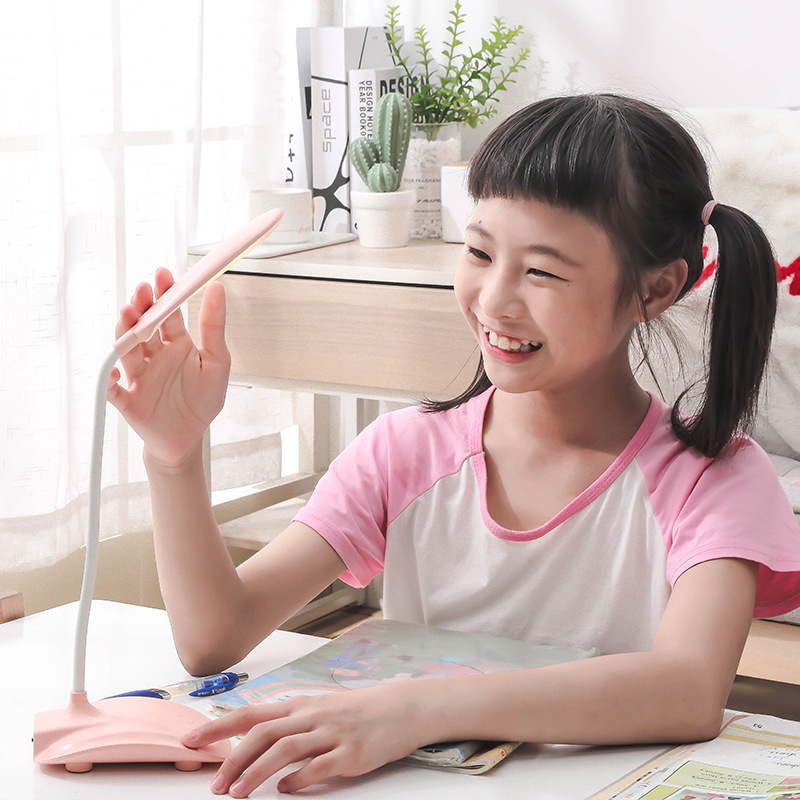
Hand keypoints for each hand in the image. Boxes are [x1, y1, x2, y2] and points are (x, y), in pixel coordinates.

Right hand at [107, 268, 230, 468]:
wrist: (190, 438)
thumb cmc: (203, 400)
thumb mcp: (218, 361)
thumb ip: (214, 327)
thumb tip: (217, 289)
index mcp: (177, 344)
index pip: (168, 315)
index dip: (165, 295)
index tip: (164, 275)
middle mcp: (154, 356)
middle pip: (143, 327)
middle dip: (141, 307)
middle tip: (143, 290)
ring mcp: (139, 377)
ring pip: (127, 351)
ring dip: (125, 334)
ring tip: (128, 316)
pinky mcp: (129, 401)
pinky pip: (113, 390)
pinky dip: (109, 381)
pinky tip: (112, 371)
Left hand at [183, 684, 430, 794]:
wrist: (402, 708)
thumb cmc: (356, 711)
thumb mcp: (318, 709)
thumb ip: (287, 723)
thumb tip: (250, 742)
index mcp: (300, 704)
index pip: (250, 714)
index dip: (218, 727)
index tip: (190, 741)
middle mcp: (311, 715)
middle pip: (263, 732)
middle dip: (232, 757)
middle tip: (213, 784)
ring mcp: (331, 733)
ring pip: (286, 749)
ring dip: (257, 772)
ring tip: (238, 794)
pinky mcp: (352, 753)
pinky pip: (320, 766)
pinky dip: (299, 778)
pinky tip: (287, 790)